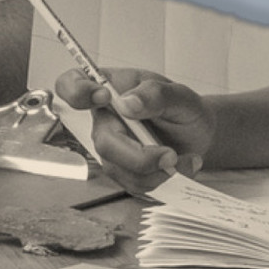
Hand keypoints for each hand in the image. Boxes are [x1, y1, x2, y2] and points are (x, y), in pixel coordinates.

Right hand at [55, 66, 212, 191]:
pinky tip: (180, 166)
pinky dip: (161, 179)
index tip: (103, 97)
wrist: (198, 134)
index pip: (71, 85)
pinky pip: (133, 183)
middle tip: (170, 154)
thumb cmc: (182, 108)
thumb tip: (128, 103)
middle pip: (103, 142)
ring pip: (119, 169)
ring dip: (155, 171)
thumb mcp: (178, 94)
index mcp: (109, 90)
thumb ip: (155, 94)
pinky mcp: (123, 170)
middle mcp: (105, 119)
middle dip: (138, 155)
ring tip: (185, 159)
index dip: (76, 91)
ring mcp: (111, 147)